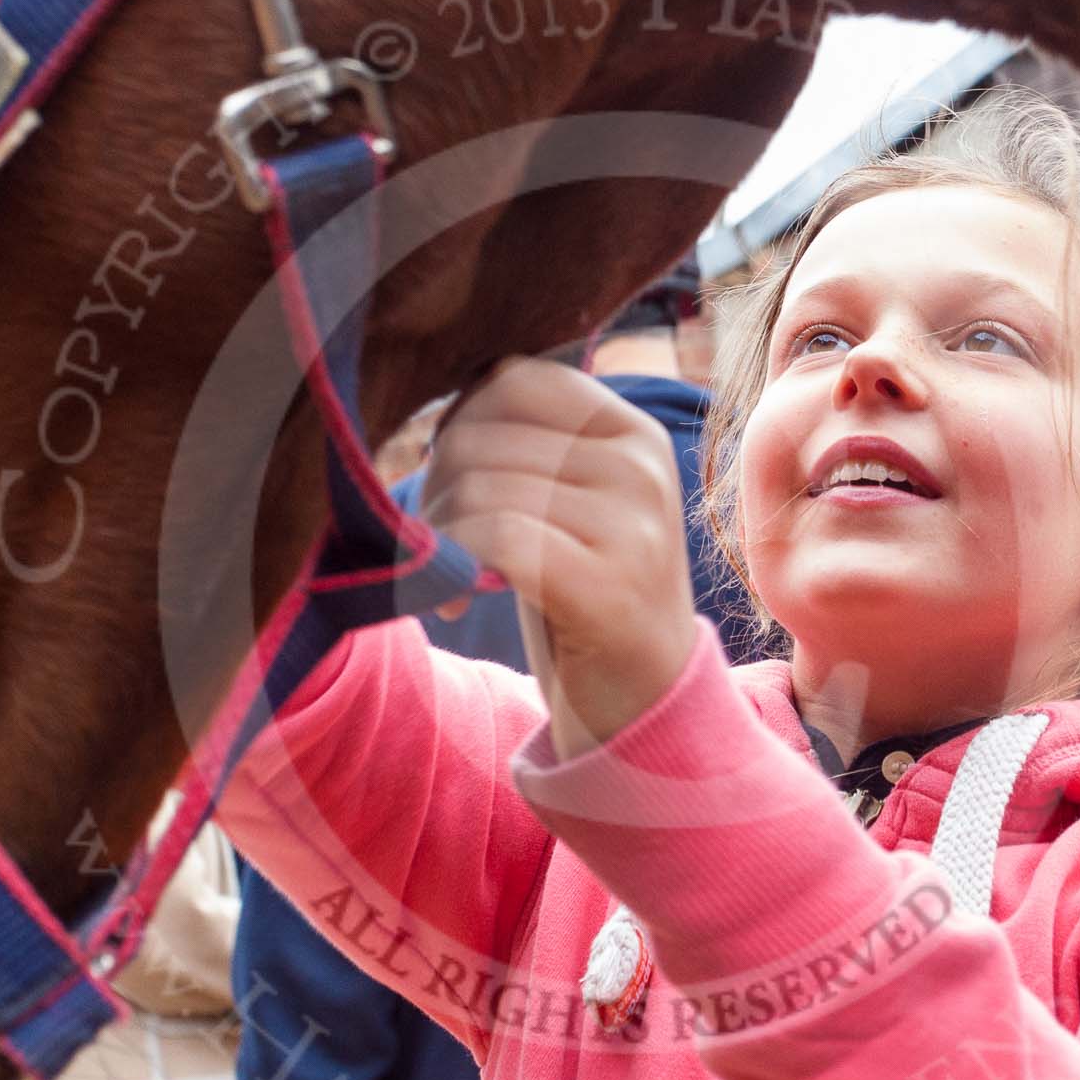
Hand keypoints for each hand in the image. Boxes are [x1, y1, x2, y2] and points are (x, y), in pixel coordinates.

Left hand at [422, 357, 700, 758]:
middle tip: (435, 546)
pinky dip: (457, 569)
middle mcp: (641, 465)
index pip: (514, 378)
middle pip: (481, 436)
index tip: (450, 482)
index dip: (457, 422)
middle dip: (434, 492)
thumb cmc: (588, 596)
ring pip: (482, 489)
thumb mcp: (572, 502)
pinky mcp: (610, 585)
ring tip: (448, 579)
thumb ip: (529, 448)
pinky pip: (499, 539)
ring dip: (439, 539)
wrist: (644, 700)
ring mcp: (634, 524)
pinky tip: (458, 604)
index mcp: (631, 432)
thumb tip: (444, 407)